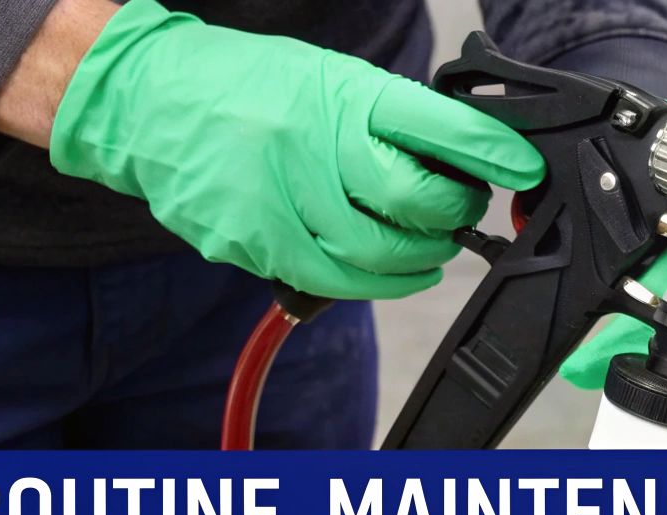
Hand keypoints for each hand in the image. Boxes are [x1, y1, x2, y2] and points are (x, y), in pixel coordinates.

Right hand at [47, 0, 543, 298]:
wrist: (144, 99)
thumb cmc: (249, 88)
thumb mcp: (328, 80)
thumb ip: (391, 119)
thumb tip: (467, 157)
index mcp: (337, 94)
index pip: (434, 125)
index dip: (489, 154)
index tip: (522, 168)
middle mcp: (309, 143)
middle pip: (415, 200)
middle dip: (452, 213)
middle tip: (458, 210)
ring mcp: (277, 197)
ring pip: (379, 254)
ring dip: (420, 257)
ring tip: (427, 243)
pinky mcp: (254, 241)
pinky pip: (333, 280)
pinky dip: (375, 282)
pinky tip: (390, 270)